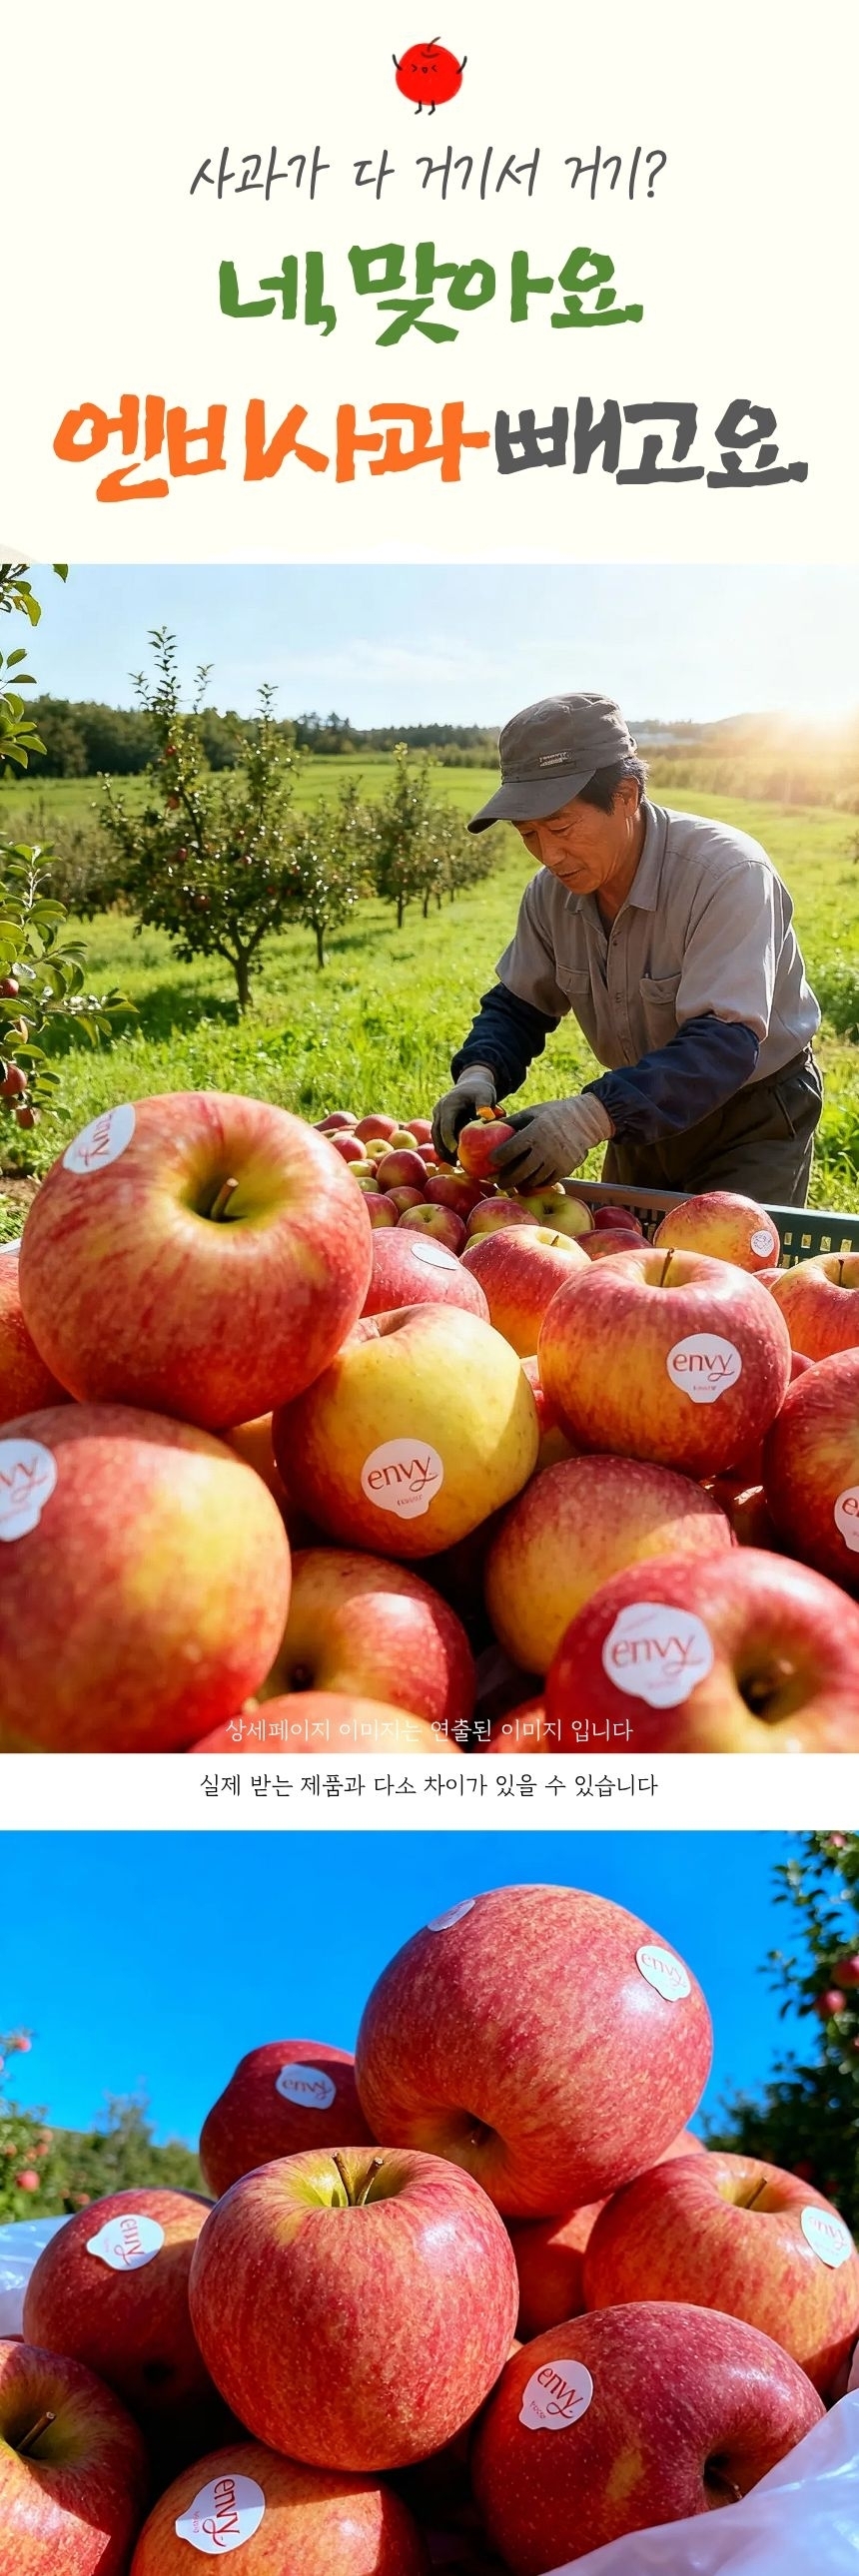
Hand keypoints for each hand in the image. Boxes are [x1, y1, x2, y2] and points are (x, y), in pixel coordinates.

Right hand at [431, 1065, 495, 1161]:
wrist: (472, 1083)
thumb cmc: (480, 1090)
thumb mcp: (485, 1094)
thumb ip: (484, 1104)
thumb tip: (486, 1116)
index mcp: (448, 1105)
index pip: (445, 1125)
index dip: (448, 1139)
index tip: (455, 1152)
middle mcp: (439, 1111)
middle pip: (436, 1134)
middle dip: (444, 1150)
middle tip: (456, 1164)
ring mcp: (438, 1116)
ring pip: (436, 1137)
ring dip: (443, 1151)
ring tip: (455, 1164)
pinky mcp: (440, 1122)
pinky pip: (439, 1137)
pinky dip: (445, 1147)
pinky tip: (455, 1159)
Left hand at [490, 1093, 612, 1188]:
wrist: (586, 1120)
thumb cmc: (554, 1114)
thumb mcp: (533, 1112)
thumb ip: (512, 1122)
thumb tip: (488, 1125)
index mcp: (534, 1133)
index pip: (509, 1151)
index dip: (496, 1159)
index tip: (490, 1162)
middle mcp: (545, 1150)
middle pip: (519, 1172)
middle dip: (505, 1180)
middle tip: (497, 1181)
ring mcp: (556, 1162)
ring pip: (532, 1180)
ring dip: (520, 1184)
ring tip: (512, 1183)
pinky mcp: (566, 1169)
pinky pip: (547, 1182)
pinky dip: (536, 1183)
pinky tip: (529, 1181)